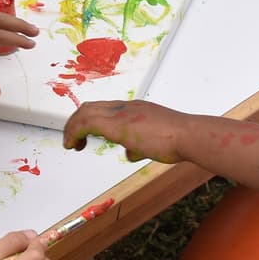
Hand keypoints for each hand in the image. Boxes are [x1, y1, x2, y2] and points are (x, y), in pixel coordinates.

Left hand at [63, 99, 186, 162]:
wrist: (189, 135)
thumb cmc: (179, 140)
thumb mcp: (155, 142)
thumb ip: (139, 146)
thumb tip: (130, 153)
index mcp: (135, 108)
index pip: (104, 108)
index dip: (89, 120)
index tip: (84, 136)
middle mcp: (125, 107)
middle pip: (90, 107)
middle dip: (75, 123)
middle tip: (72, 141)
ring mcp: (121, 114)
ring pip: (85, 111)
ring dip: (72, 128)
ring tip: (69, 144)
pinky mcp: (117, 125)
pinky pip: (86, 123)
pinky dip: (73, 132)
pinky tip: (73, 145)